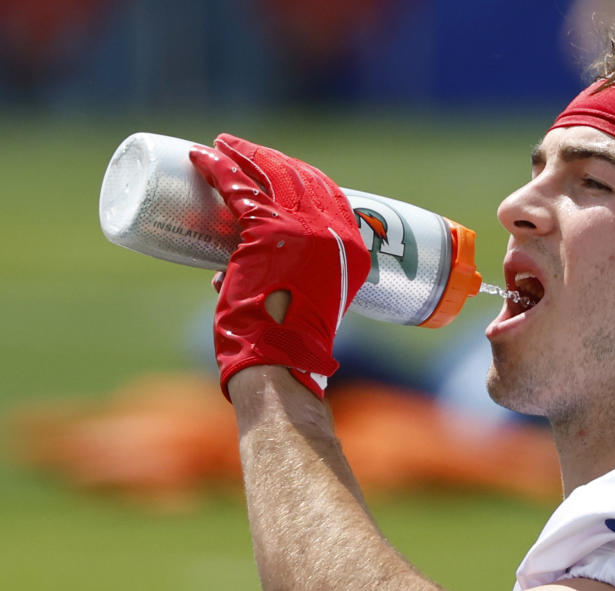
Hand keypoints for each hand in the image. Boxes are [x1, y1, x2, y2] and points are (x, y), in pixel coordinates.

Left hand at [189, 133, 369, 399]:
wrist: (281, 359)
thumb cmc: (285, 343)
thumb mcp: (298, 304)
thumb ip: (264, 285)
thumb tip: (219, 274)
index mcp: (351, 249)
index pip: (328, 192)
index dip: (300, 171)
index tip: (274, 163)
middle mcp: (333, 233)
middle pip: (300, 177)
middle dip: (268, 158)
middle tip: (240, 151)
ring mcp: (302, 228)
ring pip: (270, 175)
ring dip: (243, 154)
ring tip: (221, 146)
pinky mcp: (267, 230)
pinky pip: (238, 188)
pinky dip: (216, 169)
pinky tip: (201, 157)